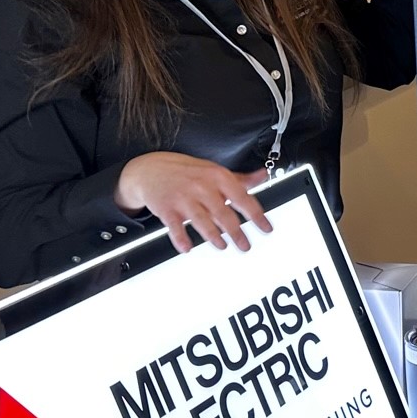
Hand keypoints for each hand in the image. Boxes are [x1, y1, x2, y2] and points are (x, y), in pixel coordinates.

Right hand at [115, 153, 271, 254]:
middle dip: (237, 232)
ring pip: (202, 221)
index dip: (256, 215)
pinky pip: (175, 227)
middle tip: (245, 246)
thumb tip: (263, 175)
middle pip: (223, 213)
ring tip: (223, 246)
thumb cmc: (186, 171)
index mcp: (217, 177)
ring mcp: (183, 198)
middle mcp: (201, 187)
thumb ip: (239, 178)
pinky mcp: (166, 209)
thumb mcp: (214, 170)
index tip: (266, 228)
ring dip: (214, 237)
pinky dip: (181, 239)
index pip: (242, 197)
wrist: (150, 169)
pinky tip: (188, 248)